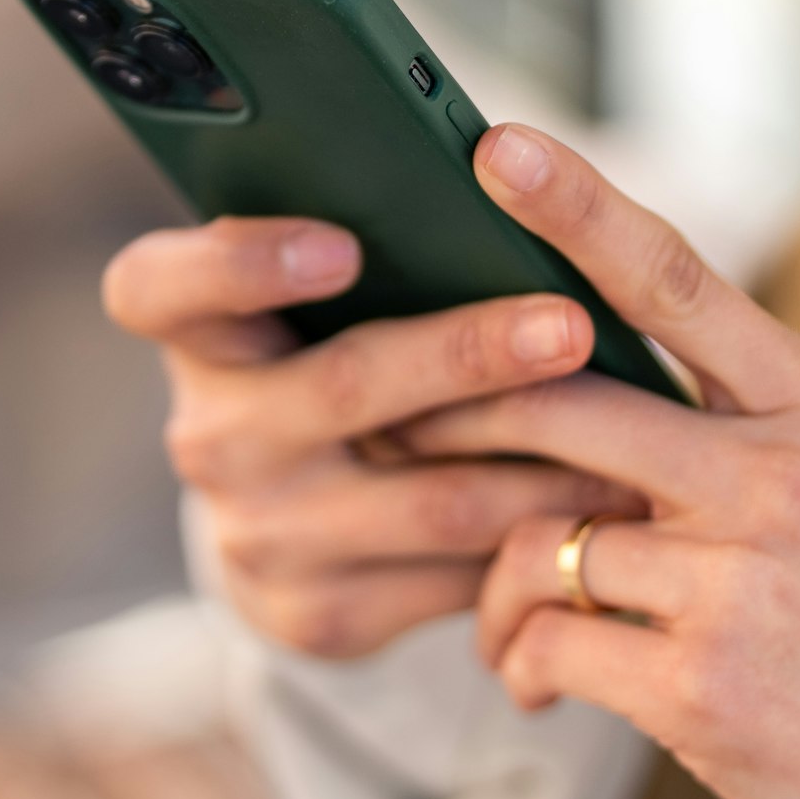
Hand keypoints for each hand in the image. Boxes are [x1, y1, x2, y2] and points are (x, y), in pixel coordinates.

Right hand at [102, 215, 645, 660]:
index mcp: (200, 336)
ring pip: (429, 498)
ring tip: (638, 428)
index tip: (342, 245)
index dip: (242, 264)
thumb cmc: (337, 362)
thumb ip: (373, 252)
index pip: (161, 288)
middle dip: (468, 355)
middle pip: (343, 387)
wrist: (297, 531)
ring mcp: (260, 536)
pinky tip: (607, 507)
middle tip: (570, 325)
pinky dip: (540, 538)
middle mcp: (211, 438)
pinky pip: (457, 577)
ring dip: (544, 462)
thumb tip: (503, 181)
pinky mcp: (321, 617)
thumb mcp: (321, 308)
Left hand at [405, 124, 799, 798]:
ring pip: (538, 539)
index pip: (675, 281)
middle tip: (397, 433)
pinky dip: (521, 666)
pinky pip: (547, 644)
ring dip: (495, 591)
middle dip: (455, 418)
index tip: (494, 146)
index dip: (576, 209)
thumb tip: (574, 381)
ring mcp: (744, 582)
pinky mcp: (702, 685)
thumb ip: (734, 429)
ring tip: (512, 630)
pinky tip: (543, 686)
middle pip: (561, 405)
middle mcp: (784, 475)